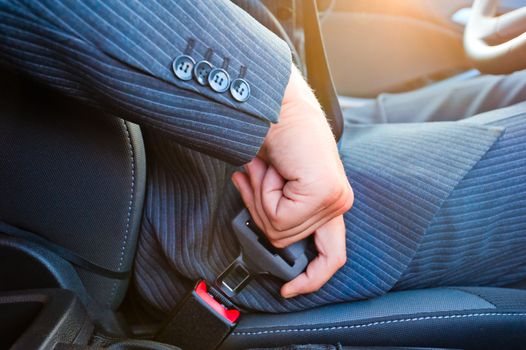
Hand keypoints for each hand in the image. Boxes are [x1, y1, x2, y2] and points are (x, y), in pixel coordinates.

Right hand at [231, 65, 353, 296]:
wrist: (274, 101)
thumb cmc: (276, 137)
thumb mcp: (278, 184)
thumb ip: (280, 213)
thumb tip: (265, 235)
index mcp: (331, 201)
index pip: (333, 255)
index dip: (312, 278)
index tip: (289, 290)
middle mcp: (338, 202)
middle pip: (286, 241)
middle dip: (260, 211)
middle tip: (257, 178)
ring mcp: (333, 198)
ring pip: (277, 229)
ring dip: (260, 197)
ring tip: (267, 168)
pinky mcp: (321, 192)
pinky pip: (277, 216)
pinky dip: (262, 191)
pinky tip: (271, 167)